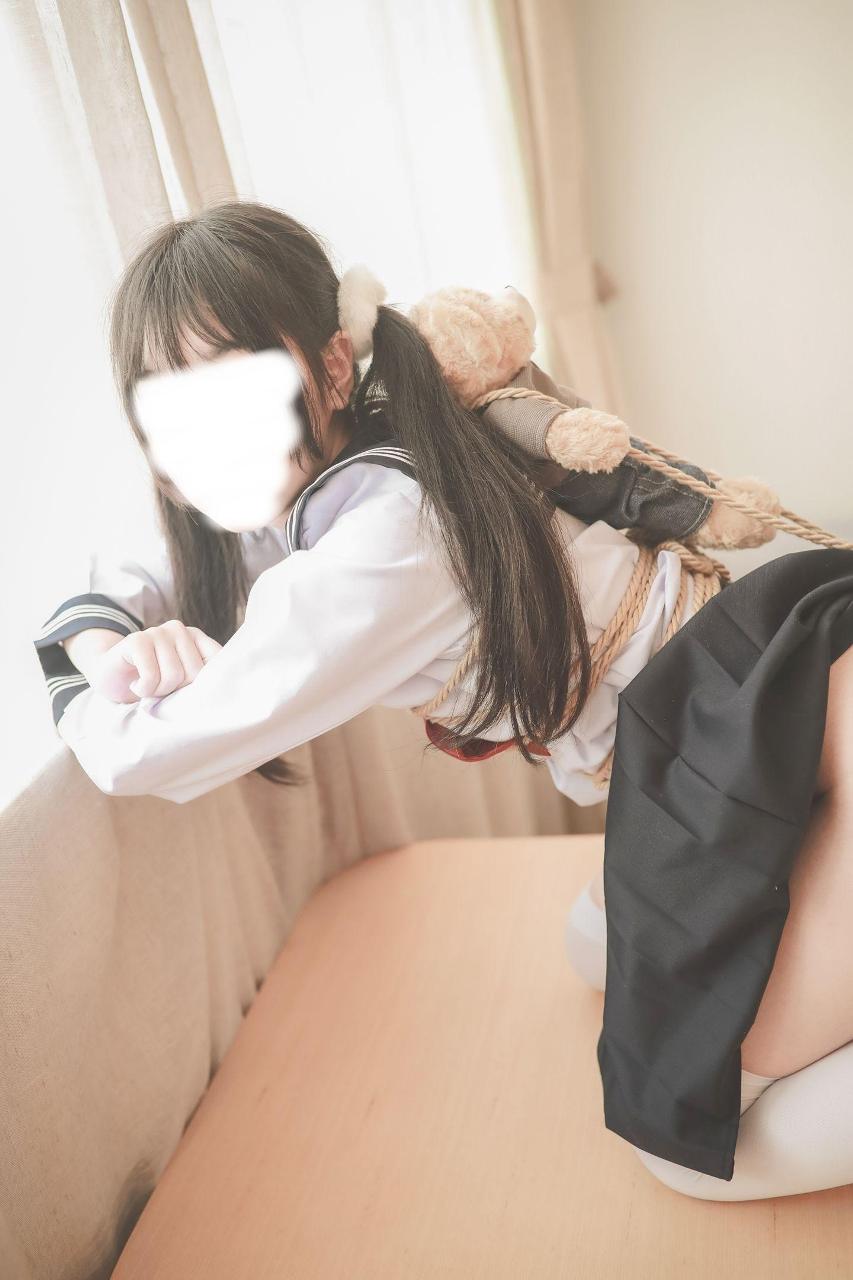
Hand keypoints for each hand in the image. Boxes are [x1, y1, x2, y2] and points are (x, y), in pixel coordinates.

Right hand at [86, 621, 222, 702]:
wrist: (111, 678)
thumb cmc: (151, 682)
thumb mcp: (182, 682)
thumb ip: (201, 678)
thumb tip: (221, 692)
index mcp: (196, 638)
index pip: (218, 660)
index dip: (205, 684)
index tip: (188, 692)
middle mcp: (180, 629)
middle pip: (195, 673)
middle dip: (176, 690)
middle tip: (160, 688)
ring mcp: (157, 631)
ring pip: (173, 676)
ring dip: (157, 691)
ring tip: (148, 686)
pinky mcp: (137, 640)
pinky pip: (151, 676)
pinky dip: (143, 689)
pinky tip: (136, 683)